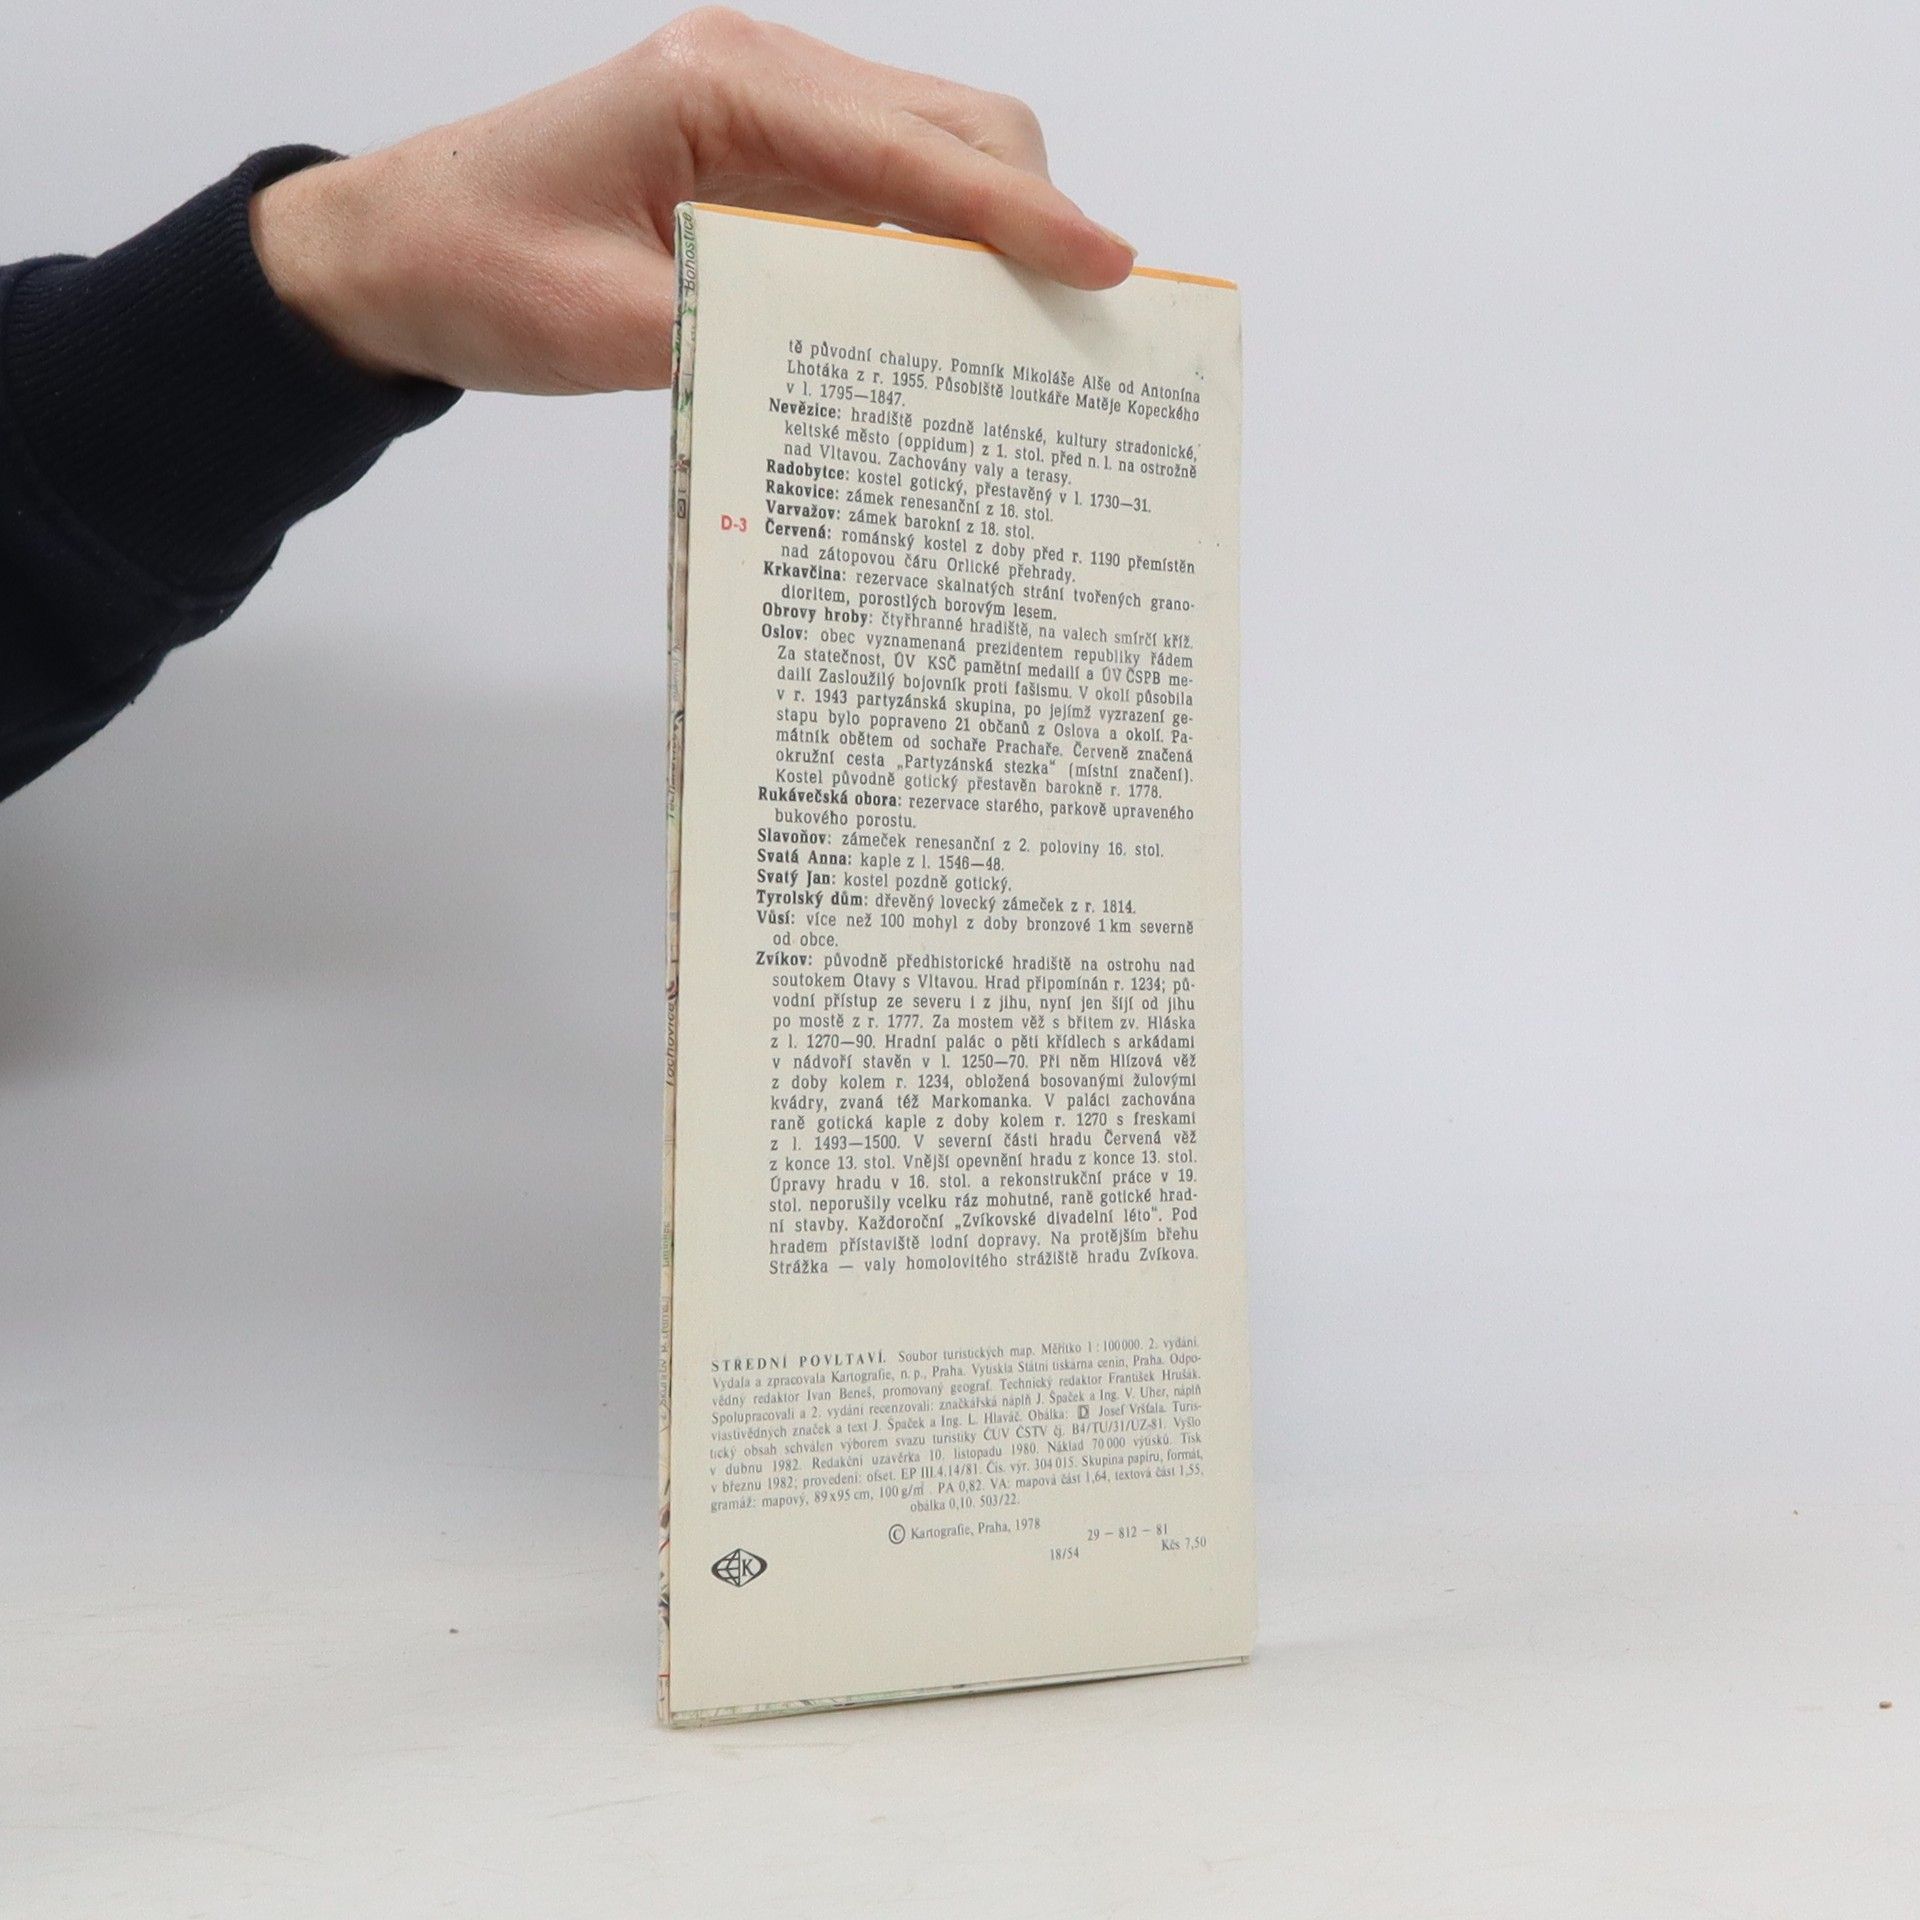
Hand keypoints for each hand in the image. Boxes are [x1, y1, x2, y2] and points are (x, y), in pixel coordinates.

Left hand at [250, 8, 1135, 394]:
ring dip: (993, 243)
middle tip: (1081, 332)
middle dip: (1029, 219)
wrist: (395, 251)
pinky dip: (939, 260)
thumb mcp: (594, 321)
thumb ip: (730, 333)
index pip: (903, 147)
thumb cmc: (473, 264)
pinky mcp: (771, 171)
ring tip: (1034, 343)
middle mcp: (760, 79)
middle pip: (951, 128)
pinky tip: (954, 331)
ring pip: (935, 162)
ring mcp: (772, 120)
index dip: (1011, 212)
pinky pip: (889, 205)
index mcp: (714, 86)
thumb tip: (869, 370)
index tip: (1103, 265)